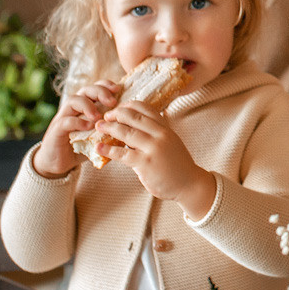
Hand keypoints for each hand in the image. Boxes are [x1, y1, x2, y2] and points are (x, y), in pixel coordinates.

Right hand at [34, 80, 119, 177]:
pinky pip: (66, 121)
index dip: (107, 85)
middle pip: (86, 90)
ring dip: (88, 105)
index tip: (119, 89)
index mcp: (87, 106)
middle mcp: (75, 108)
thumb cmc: (82, 147)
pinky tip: (88, 127)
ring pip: (73, 101)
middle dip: (100, 92)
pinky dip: (78, 122)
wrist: (59, 162)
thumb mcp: (100, 136)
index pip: (96, 87)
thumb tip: (133, 129)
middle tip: (112, 101)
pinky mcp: (57, 130)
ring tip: (98, 116)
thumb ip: (113, 130)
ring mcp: (64, 117)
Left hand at [96, 102, 214, 216]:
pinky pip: (123, 154)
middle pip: (134, 117)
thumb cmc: (177, 164)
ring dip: (109, 128)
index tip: (117, 108)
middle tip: (104, 117)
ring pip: (127, 133)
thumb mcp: (170, 141)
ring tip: (98, 127)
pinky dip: (109, 150)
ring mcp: (153, 148)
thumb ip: (155, 132)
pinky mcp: (146, 163)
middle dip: (116, 114)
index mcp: (165, 128)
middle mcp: (160, 134)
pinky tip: (99, 148)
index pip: (145, 108)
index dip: (128, 106)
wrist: (189, 183)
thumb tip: (136, 123)